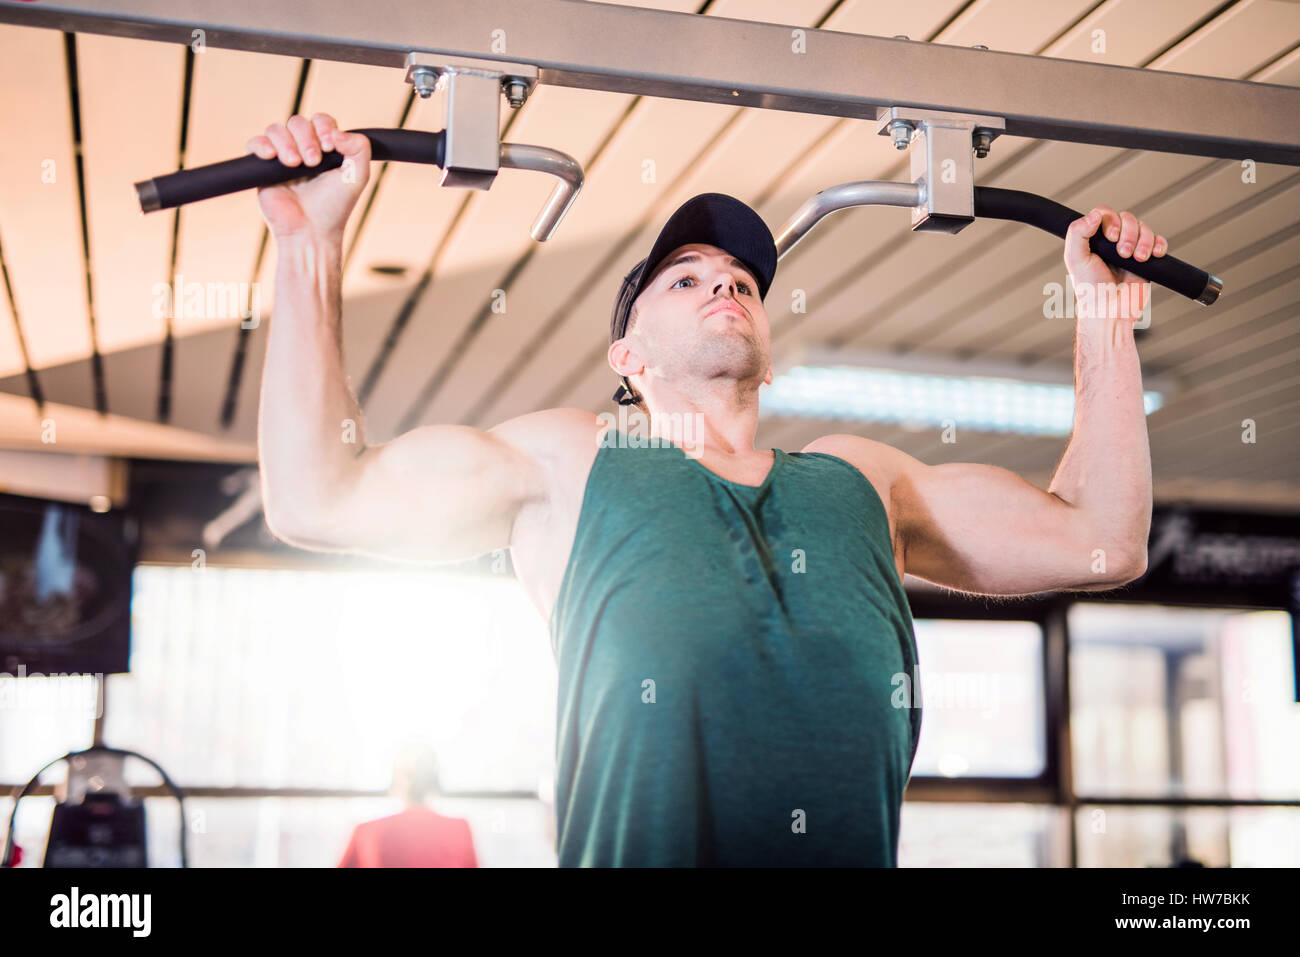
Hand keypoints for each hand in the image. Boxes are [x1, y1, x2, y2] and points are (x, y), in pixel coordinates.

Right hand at [245, 113, 370, 241]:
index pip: (321, 121)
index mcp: (325, 148)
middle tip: (313, 162)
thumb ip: (359, 147)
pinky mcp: (262, 168)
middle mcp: (302, 150)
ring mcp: (282, 157)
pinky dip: (261, 145)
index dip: (323, 127)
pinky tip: (271, 156)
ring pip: (276, 129)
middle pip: (297, 122)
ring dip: (286, 143)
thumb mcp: (358, 176)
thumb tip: (337, 131)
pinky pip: (254, 143)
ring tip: (295, 165)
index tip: (329, 147)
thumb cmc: (335, 207)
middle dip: (306, 138)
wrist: (311, 231)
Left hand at [1064, 205, 1167, 320]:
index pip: (1104, 213)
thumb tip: (1095, 215)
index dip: (1111, 220)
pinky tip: (1153, 255)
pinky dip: (1159, 244)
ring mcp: (1131, 248)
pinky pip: (1158, 240)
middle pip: (1127, 218)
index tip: (1110, 238)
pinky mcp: (1147, 258)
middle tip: (1123, 254)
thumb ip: (1078, 233)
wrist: (1111, 310)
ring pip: (1144, 228)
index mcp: (1094, 239)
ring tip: (1137, 259)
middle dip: (1128, 234)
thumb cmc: (1091, 290)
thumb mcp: (1076, 259)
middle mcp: (1112, 242)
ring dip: (1143, 241)